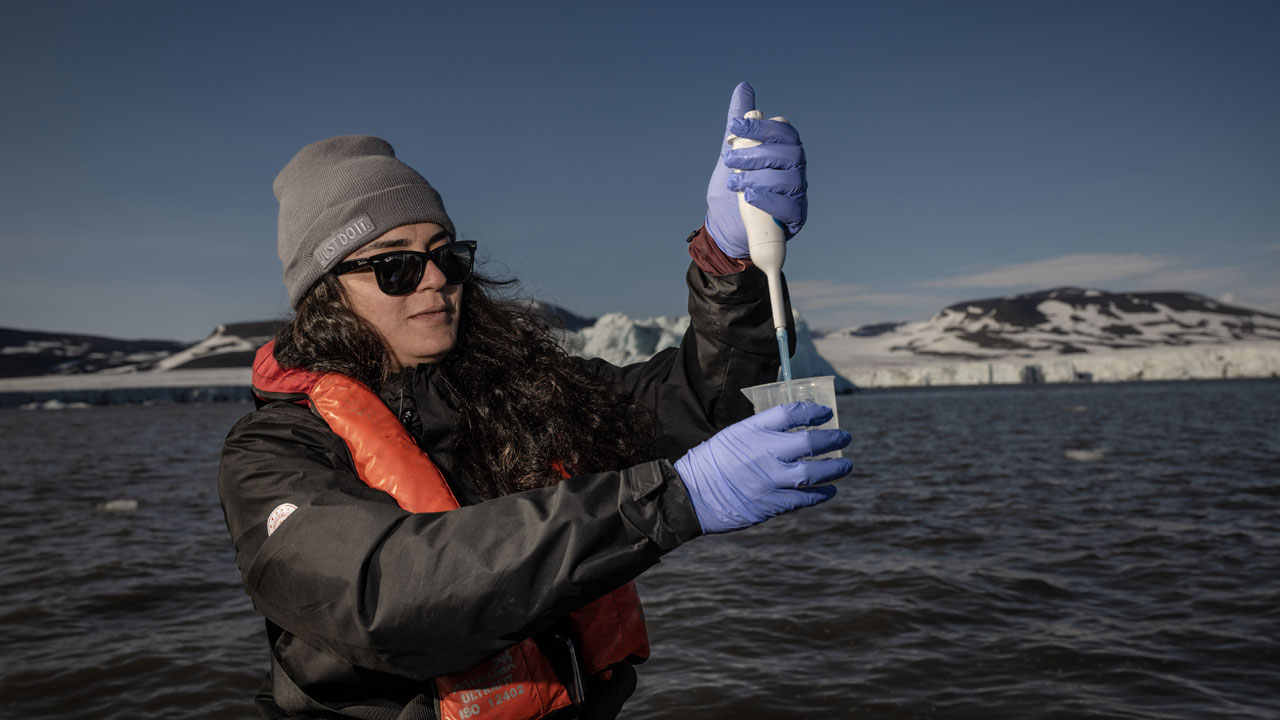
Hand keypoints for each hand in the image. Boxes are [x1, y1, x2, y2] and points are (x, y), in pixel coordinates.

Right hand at [675, 402, 850, 534]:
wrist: (690, 497)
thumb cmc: (709, 464)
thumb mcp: (731, 436)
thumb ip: (760, 431)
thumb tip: (789, 428)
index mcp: (751, 431)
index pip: (790, 413)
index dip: (812, 411)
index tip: (825, 412)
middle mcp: (763, 453)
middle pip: (808, 442)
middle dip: (832, 439)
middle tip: (845, 437)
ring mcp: (769, 480)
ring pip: (812, 472)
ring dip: (835, 469)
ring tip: (847, 466)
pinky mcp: (771, 504)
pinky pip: (803, 498)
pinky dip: (820, 494)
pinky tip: (829, 490)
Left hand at [704, 81, 807, 257]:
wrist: (725, 230)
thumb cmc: (733, 191)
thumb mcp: (732, 155)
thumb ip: (740, 126)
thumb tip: (744, 87)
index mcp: (783, 152)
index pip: (784, 131)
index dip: (761, 126)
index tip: (734, 128)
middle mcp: (795, 171)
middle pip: (791, 153)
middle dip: (758, 153)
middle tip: (730, 159)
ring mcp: (797, 195)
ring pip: (790, 179)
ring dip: (759, 177)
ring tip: (735, 182)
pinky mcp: (795, 219)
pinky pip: (791, 206)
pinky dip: (769, 199)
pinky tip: (750, 197)